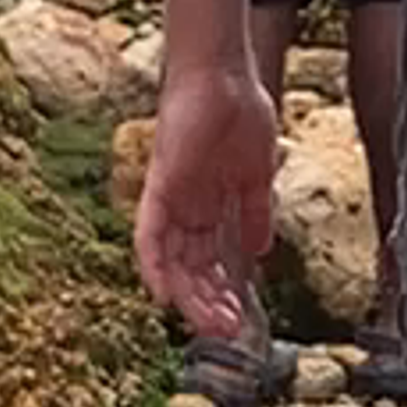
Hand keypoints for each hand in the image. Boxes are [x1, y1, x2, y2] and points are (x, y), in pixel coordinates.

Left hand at [135, 55, 281, 339]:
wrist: (226, 75)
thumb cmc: (240, 111)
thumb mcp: (256, 174)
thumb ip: (255, 213)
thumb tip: (259, 251)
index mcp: (209, 205)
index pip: (212, 260)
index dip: (225, 291)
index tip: (242, 317)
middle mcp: (186, 208)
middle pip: (192, 268)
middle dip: (211, 303)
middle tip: (231, 331)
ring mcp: (171, 199)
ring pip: (172, 261)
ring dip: (190, 296)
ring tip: (213, 324)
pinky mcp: (158, 187)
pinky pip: (147, 235)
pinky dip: (153, 266)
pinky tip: (164, 297)